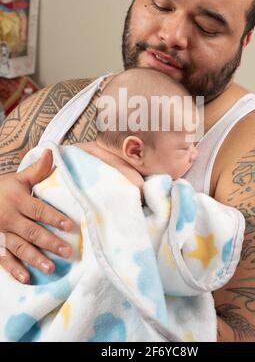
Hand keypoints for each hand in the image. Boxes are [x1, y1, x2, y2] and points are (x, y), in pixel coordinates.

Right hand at [0, 149, 74, 283]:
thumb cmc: (0, 189)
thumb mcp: (17, 179)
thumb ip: (36, 170)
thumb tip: (51, 152)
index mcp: (17, 200)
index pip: (39, 210)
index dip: (55, 218)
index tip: (70, 226)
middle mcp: (9, 218)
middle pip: (33, 231)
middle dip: (51, 242)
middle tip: (68, 251)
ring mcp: (0, 233)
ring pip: (20, 247)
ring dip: (35, 259)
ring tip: (51, 268)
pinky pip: (4, 259)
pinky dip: (14, 269)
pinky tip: (26, 278)